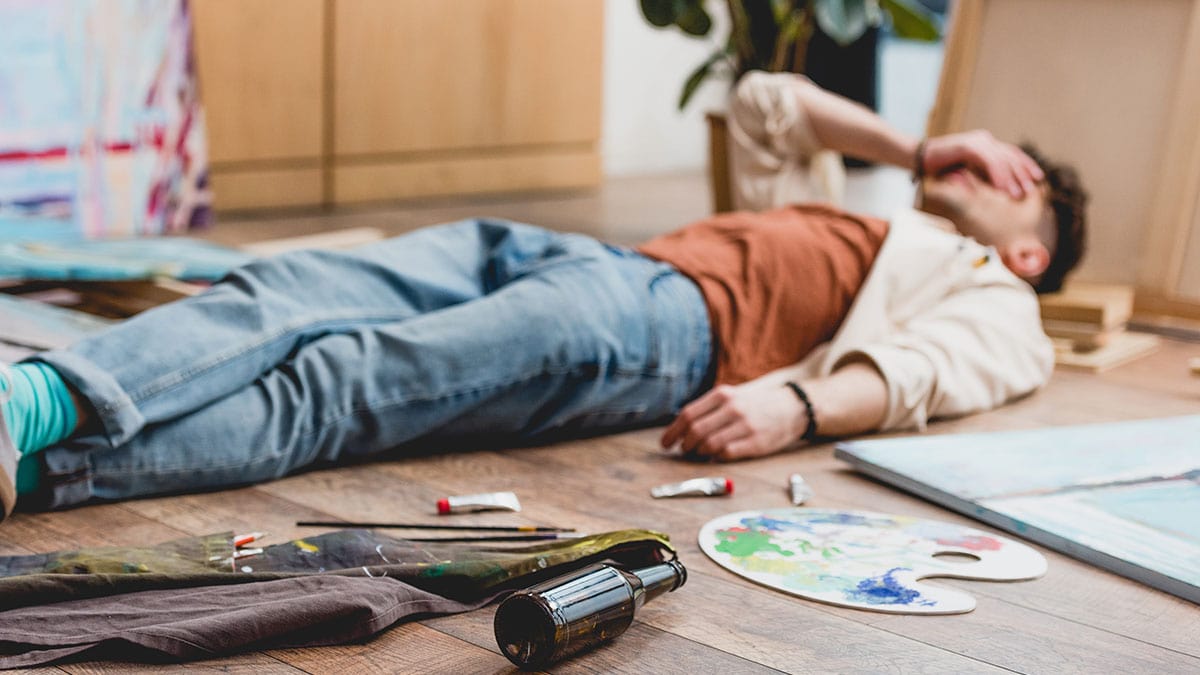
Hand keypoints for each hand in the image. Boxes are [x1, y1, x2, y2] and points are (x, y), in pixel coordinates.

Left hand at [659, 384, 806, 460]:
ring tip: (698, 454)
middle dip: (684, 445)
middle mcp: (733, 409)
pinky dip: (715, 457)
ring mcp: (745, 426)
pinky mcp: (755, 443)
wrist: (793, 407)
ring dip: (698, 453)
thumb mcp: (733, 396)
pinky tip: (715, 456)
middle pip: (695, 431)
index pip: (688, 414)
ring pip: (708, 444)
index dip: (673, 431)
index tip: (665, 443)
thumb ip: (709, 408)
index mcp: (723, 395)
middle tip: (682, 450)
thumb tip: (681, 427)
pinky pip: (726, 454)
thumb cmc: (756, 404)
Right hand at [922, 130, 1043, 198]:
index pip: (1011, 153)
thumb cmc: (937, 167)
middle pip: (1010, 156)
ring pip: (1001, 160)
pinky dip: (996, 176)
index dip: (1025, 165)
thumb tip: (986, 191)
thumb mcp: (963, 173)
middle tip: (1030, 190)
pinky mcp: (969, 146)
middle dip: (1022, 174)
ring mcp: (977, 141)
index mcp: (985, 144)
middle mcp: (984, 139)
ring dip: (1010, 178)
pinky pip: (988, 161)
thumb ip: (976, 178)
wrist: (916, 158)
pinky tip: (1000, 189)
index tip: (1037, 179)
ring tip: (1016, 194)